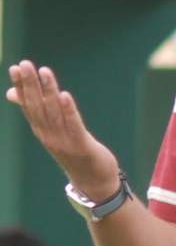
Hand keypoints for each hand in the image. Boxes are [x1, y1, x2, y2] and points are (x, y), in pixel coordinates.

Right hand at [6, 61, 118, 198]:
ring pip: (54, 113)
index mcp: (42, 130)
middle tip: (25, 64)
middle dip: (31, 84)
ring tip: (45, 71)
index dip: (21, 87)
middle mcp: (49, 135)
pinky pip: (73, 126)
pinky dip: (68, 110)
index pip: (28, 105)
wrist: (93, 181)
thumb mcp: (52, 131)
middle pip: (38, 107)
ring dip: (49, 91)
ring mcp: (64, 141)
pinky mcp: (81, 145)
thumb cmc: (73, 151)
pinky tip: (65, 95)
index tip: (15, 68)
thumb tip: (12, 92)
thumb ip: (36, 111)